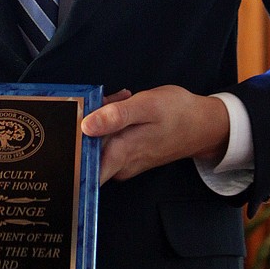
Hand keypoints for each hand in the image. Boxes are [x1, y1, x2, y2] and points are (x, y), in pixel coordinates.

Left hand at [81, 87, 229, 184]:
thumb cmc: (178, 113)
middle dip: (88, 123)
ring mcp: (125, 162)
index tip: (66, 128)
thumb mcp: (147, 106)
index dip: (69, 152)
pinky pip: (110, 141)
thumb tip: (86, 127)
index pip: (82, 169)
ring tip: (119, 100)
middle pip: (87, 150)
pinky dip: (112, 122)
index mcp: (121, 153)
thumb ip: (116, 116)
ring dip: (102, 119)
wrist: (204, 125)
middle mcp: (120, 165)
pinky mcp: (130, 156)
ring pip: (99, 142)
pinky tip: (123, 106)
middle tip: (103, 100)